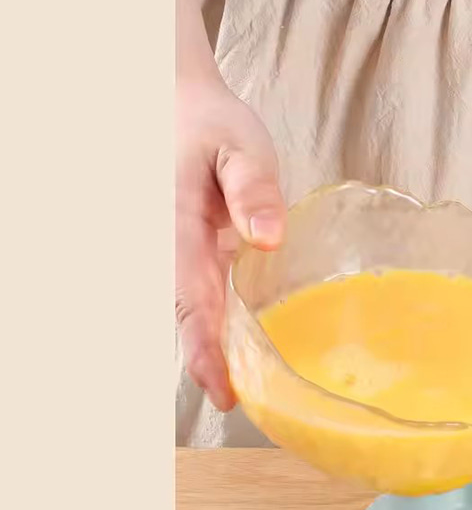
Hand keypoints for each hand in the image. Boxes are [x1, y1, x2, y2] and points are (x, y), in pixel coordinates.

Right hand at [175, 77, 284, 410]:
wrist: (176, 106)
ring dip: (209, 353)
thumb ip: (252, 187)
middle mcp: (167, 251)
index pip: (187, 303)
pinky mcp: (186, 258)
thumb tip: (266, 237)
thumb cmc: (210, 126)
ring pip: (185, 317)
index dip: (203, 352)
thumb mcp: (241, 144)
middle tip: (238, 403)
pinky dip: (212, 331)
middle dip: (206, 365)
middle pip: (181, 322)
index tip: (222, 391)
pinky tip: (239, 354)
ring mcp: (173, 256)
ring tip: (241, 390)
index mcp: (176, 229)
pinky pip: (193, 303)